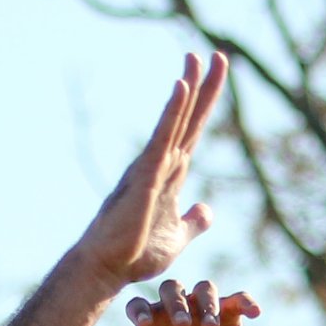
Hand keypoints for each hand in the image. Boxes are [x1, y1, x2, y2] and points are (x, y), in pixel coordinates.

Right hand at [74, 53, 226, 291]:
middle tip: (218, 55)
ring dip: (189, 89)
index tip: (217, 73)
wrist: (107, 269)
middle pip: (188, 118)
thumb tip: (207, 210)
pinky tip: (182, 88)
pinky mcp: (145, 176)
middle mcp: (160, 164)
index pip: (193, 130)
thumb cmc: (134, 255)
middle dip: (204, 86)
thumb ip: (193, 222)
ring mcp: (151, 167)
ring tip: (197, 58)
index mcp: (170, 174)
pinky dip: (173, 112)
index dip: (207, 103)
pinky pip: (162, 138)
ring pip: (175, 121)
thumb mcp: (177, 237)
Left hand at [107, 280, 259, 325]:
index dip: (140, 310)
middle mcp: (175, 304)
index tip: (143, 324)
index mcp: (151, 316)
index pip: (140, 304)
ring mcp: (201, 306)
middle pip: (172, 289)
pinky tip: (254, 311)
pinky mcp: (227, 312)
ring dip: (207, 304)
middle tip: (182, 325)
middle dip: (176, 304)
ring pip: (204, 290)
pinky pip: (238, 300)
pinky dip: (246, 301)